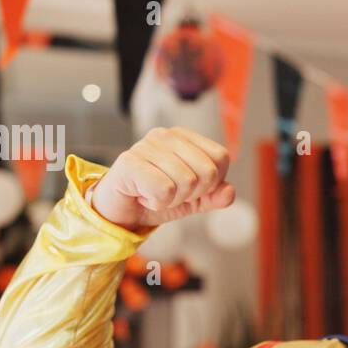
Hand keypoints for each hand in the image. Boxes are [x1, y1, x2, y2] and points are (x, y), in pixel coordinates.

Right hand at [89, 127, 234, 228]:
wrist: (118, 212)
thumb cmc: (154, 198)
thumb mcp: (192, 200)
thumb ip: (214, 196)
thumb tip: (229, 191)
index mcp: (184, 138)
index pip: (221, 157)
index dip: (212, 182)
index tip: (190, 189)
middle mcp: (165, 136)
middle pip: (207, 171)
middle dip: (192, 194)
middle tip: (170, 194)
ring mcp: (146, 145)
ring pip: (186, 182)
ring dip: (172, 200)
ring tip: (154, 194)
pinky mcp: (129, 162)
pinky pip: (164, 189)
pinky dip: (157, 202)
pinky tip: (143, 196)